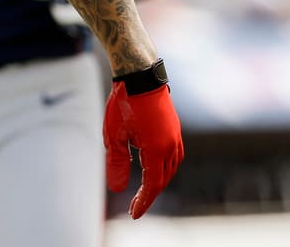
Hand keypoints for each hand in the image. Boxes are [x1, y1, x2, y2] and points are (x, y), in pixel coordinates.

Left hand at [103, 79, 182, 218]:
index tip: (134, 214)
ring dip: (158, 180)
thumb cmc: (124, 103)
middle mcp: (171, 145)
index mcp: (157, 149)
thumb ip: (116, 163)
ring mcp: (175, 136)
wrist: (139, 75)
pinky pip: (173, 155)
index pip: (152, 185)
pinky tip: (152, 164)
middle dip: (149, 193)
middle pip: (163, 179)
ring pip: (170, 168)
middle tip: (135, 204)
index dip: (143, 202)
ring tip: (144, 189)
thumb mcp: (114, 135)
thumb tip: (118, 189)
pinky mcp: (174, 128)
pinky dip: (163, 165)